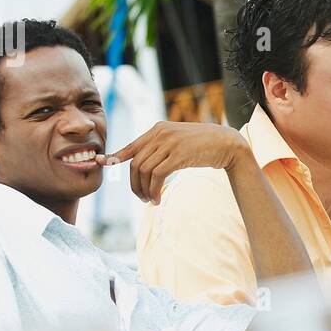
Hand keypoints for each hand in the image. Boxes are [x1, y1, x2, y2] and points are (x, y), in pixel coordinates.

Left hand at [99, 121, 248, 203]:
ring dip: (145, 190)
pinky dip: (154, 190)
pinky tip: (158, 198)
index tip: (104, 163)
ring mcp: (170, 143)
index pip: (132, 146)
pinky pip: (157, 175)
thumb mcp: (177, 142)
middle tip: (141, 198)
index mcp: (158, 129)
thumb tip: (140, 163)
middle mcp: (161, 133)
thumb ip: (160, 148)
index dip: (116, 156)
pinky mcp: (179, 155)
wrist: (227, 143)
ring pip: (145, 171)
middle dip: (134, 184)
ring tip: (151, 200)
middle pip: (136, 163)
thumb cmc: (202, 145)